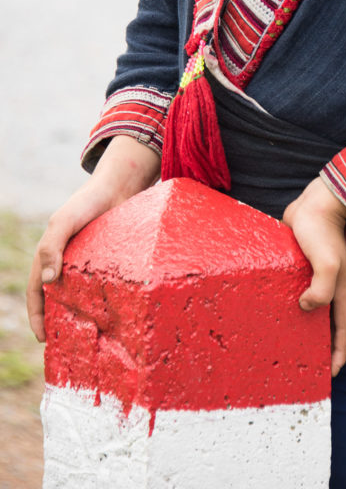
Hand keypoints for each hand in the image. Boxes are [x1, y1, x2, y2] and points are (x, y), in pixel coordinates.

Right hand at [26, 135, 159, 341]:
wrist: (120, 185)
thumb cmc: (87, 202)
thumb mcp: (63, 222)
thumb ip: (52, 247)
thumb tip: (48, 282)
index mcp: (51, 257)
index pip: (37, 293)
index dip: (37, 316)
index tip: (43, 339)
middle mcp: (69, 263)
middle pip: (59, 299)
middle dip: (59, 323)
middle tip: (67, 348)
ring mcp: (91, 264)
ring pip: (83, 297)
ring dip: (83, 317)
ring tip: (92, 340)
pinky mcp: (113, 262)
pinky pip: (107, 288)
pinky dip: (106, 304)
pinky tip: (117, 318)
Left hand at [282, 177, 345, 376]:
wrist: (314, 201)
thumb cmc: (321, 230)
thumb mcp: (327, 262)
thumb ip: (322, 288)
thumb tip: (306, 307)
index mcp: (341, 289)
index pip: (343, 329)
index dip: (339, 354)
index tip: (331, 375)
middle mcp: (331, 285)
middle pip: (329, 323)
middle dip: (322, 346)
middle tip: (306, 365)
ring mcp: (315, 275)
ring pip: (313, 308)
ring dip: (305, 326)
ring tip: (287, 343)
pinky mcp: (300, 265)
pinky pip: (297, 291)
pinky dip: (291, 305)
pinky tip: (274, 310)